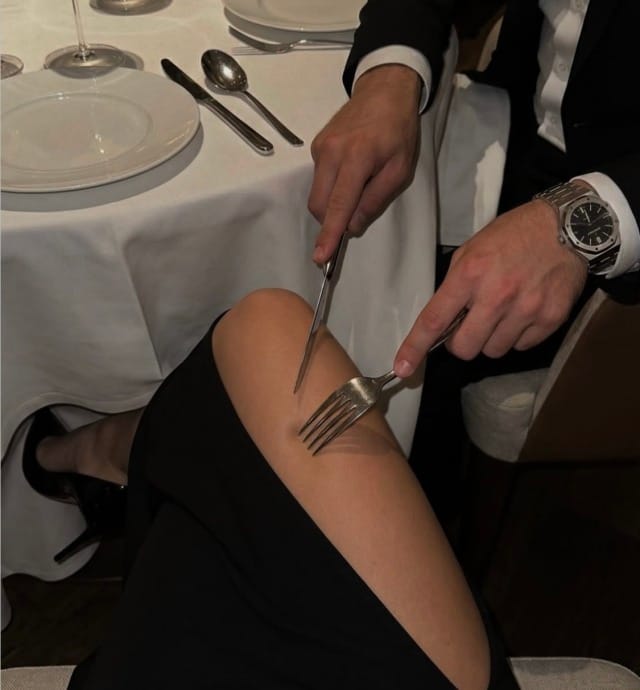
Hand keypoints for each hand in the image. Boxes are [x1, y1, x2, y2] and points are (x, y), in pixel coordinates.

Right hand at [308, 64, 421, 263]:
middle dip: (332, 221)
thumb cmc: (399, 130)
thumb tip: (353, 226)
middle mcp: (331, 154)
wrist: (383, 90)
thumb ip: (375, 199)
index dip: (329, 234)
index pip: (338, 205)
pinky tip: (350, 174)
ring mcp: (319, 149)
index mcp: (356, 158)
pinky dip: (332, 188)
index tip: (320, 256)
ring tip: (358, 187)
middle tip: (356, 215)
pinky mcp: (316, 147)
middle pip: (319, 205)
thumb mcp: (400, 169)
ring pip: (317, 194)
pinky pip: (319, 179)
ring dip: (332, 204)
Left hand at [393, 199, 588, 376]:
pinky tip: (525, 311)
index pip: (434, 320)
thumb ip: (455, 286)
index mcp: (469, 274)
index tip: (402, 368)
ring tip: (503, 312)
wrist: (569, 226)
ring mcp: (526, 309)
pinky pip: (521, 347)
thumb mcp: (472, 250)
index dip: (415, 348)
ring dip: (492, 338)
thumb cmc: (513, 235)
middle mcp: (496, 295)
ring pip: (493, 351)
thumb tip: (442, 321)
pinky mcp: (551, 319)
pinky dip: (518, 335)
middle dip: (462, 342)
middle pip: (465, 348)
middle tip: (470, 325)